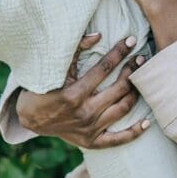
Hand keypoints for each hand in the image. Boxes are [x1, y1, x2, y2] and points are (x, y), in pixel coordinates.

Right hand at [15, 34, 148, 148]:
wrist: (30, 118)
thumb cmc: (43, 88)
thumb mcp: (56, 67)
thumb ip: (76, 49)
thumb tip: (99, 35)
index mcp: (74, 94)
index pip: (104, 68)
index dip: (119, 52)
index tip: (130, 40)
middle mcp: (84, 113)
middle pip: (118, 88)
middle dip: (132, 70)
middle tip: (140, 58)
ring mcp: (89, 129)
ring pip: (122, 109)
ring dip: (135, 92)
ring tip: (141, 78)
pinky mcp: (92, 142)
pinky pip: (118, 140)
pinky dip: (135, 132)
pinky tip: (147, 122)